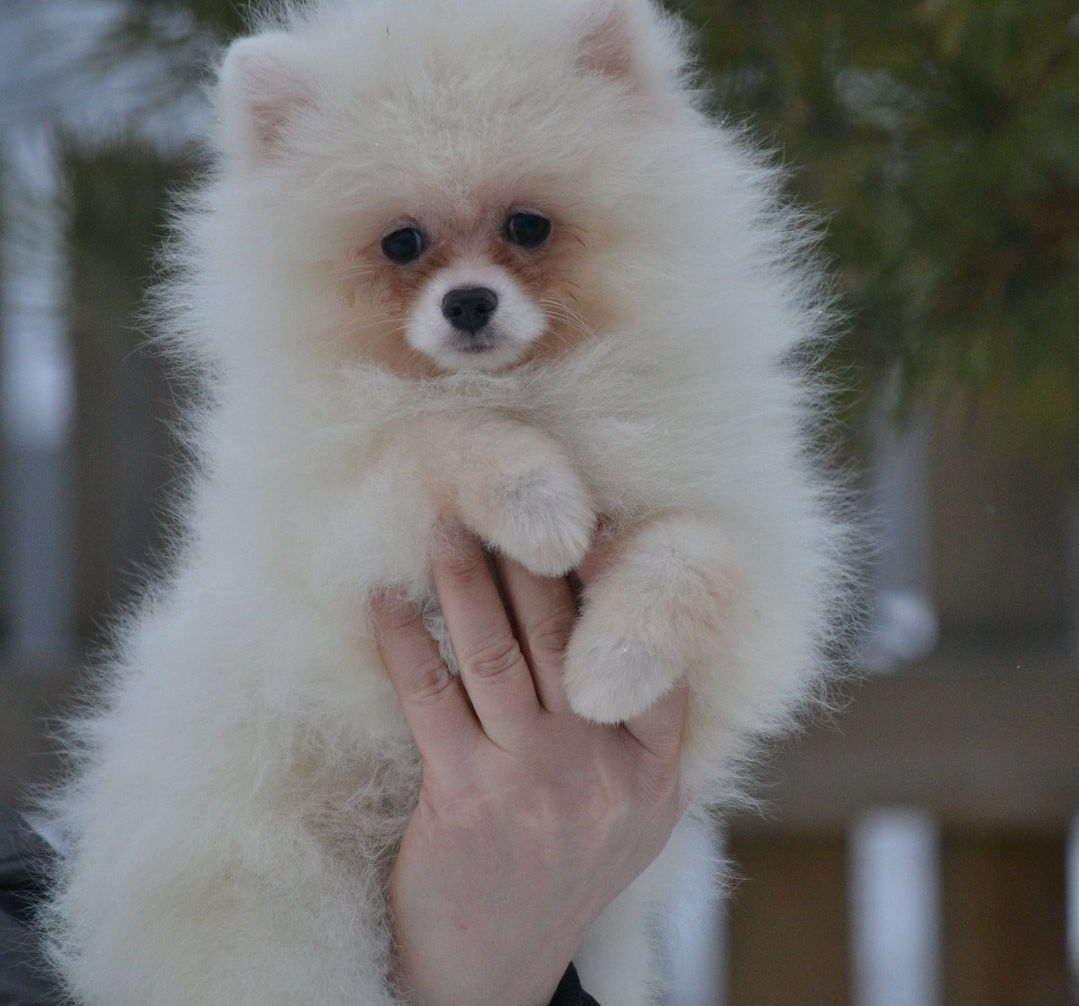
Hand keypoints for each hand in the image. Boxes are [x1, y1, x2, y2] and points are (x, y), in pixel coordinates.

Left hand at [372, 531, 687, 1005]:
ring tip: (444, 519)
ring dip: (469, 579)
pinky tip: (383, 598)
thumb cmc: (558, 877)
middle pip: (566, 637)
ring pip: (499, 653)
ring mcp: (532, 783)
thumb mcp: (634, 818)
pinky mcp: (462, 798)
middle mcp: (600, 769)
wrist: (493, 977)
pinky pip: (431, 697)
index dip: (624, 582)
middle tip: (508, 488)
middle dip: (534, 557)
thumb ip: (642, 734)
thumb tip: (623, 631)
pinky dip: (405, 640)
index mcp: (650, 770)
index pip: (652, 657)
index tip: (596, 520)